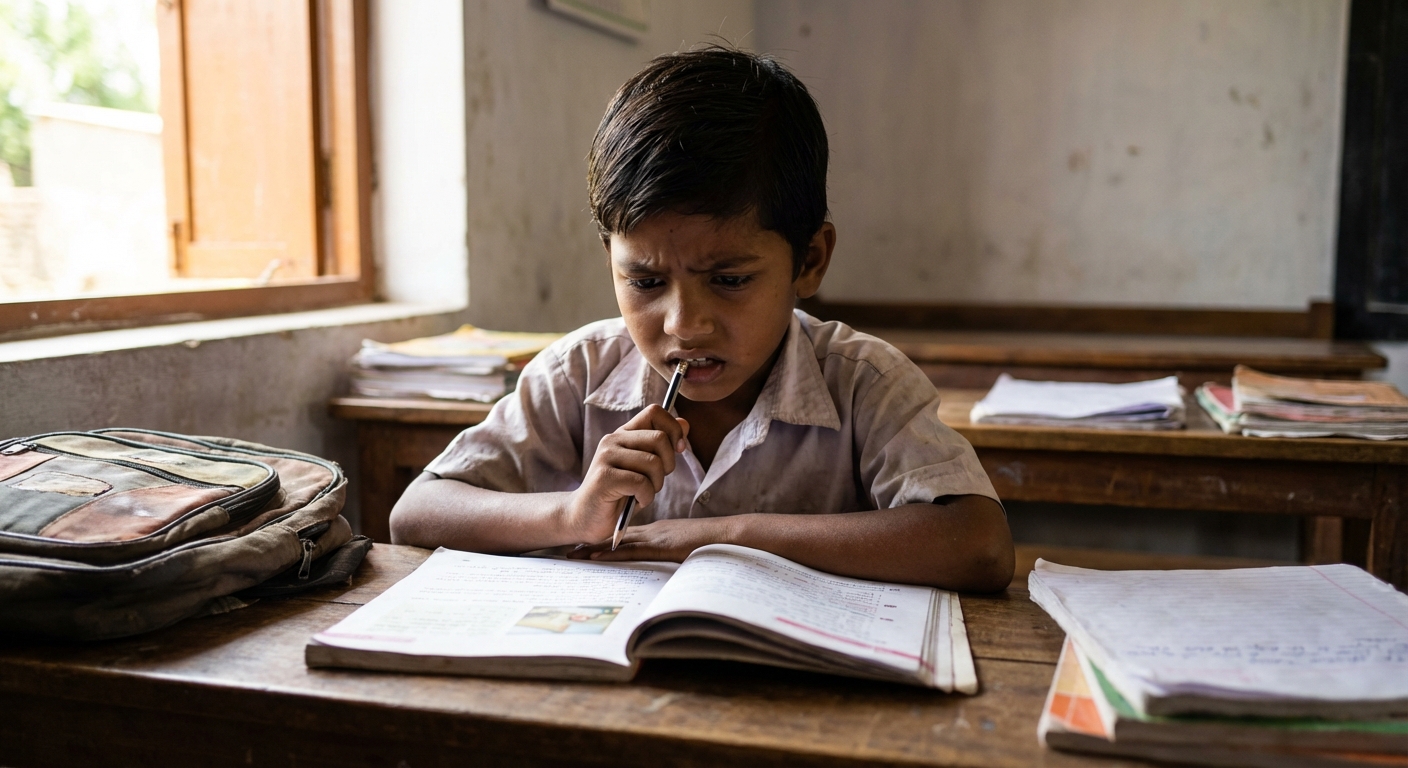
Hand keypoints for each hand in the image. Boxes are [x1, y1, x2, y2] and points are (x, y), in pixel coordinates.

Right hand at [563, 405, 688, 543]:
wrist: (586, 518)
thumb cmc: (619, 494)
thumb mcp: (645, 468)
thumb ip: (662, 446)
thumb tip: (685, 423)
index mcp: (624, 434)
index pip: (654, 412)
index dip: (674, 429)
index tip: (679, 449)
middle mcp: (613, 440)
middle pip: (659, 438)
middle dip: (668, 464)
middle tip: (655, 480)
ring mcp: (606, 457)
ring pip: (653, 462)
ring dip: (656, 485)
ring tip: (643, 493)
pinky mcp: (604, 477)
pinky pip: (641, 483)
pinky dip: (646, 497)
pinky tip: (636, 501)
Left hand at [571, 517, 733, 562]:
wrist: (731, 535)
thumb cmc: (716, 542)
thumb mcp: (691, 544)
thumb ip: (678, 549)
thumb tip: (671, 559)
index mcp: (661, 530)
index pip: (628, 533)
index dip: (607, 537)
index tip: (588, 542)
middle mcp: (654, 531)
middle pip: (617, 536)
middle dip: (593, 542)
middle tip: (570, 548)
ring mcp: (657, 538)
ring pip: (619, 542)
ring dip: (595, 548)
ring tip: (573, 554)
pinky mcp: (661, 547)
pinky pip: (631, 550)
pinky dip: (611, 553)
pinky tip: (596, 556)